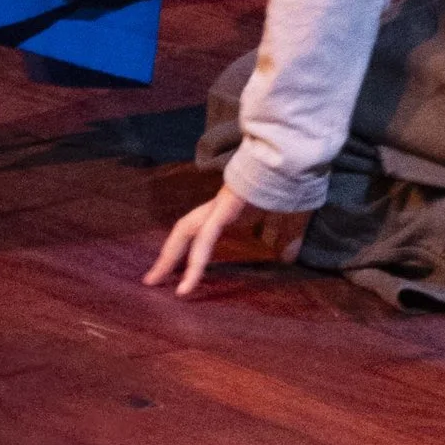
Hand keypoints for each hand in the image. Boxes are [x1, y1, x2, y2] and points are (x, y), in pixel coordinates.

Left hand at [145, 182, 309, 297]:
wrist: (295, 159)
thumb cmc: (292, 186)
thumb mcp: (290, 219)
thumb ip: (287, 237)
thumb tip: (288, 256)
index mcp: (229, 209)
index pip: (200, 231)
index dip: (186, 250)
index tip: (177, 273)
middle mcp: (218, 207)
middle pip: (184, 230)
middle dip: (166, 255)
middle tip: (149, 281)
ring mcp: (219, 206)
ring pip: (186, 232)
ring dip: (169, 259)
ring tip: (154, 283)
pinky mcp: (225, 207)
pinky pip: (204, 239)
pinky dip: (194, 263)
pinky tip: (186, 286)